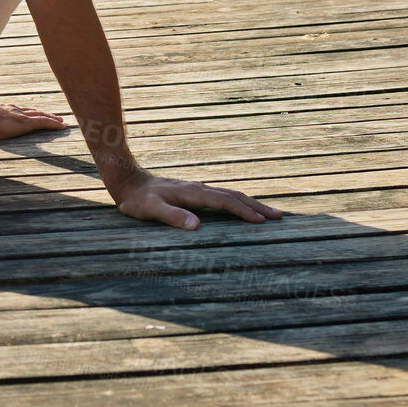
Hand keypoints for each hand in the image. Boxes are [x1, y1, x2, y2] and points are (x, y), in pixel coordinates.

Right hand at [0, 101, 69, 142]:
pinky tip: (62, 126)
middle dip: (42, 114)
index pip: (17, 111)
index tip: (32, 113)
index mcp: (0, 110)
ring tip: (61, 121)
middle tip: (52, 116)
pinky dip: (54, 124)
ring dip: (51, 119)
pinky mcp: (26, 123)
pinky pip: (44, 123)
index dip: (27, 112)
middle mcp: (12, 111)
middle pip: (31, 111)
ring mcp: (20, 116)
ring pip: (40, 116)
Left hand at [111, 171, 283, 229]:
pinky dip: (238, 202)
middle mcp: (200, 189)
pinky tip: (242, 208)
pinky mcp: (195, 193)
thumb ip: (172, 216)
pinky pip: (223, 197)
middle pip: (234, 196)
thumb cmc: (138, 200)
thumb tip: (197, 226)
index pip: (225, 202)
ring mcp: (198, 190)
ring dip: (250, 203)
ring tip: (269, 214)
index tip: (262, 221)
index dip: (244, 211)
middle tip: (279, 217)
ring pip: (230, 195)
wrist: (128, 181)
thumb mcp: (151, 210)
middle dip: (257, 206)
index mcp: (193, 193)